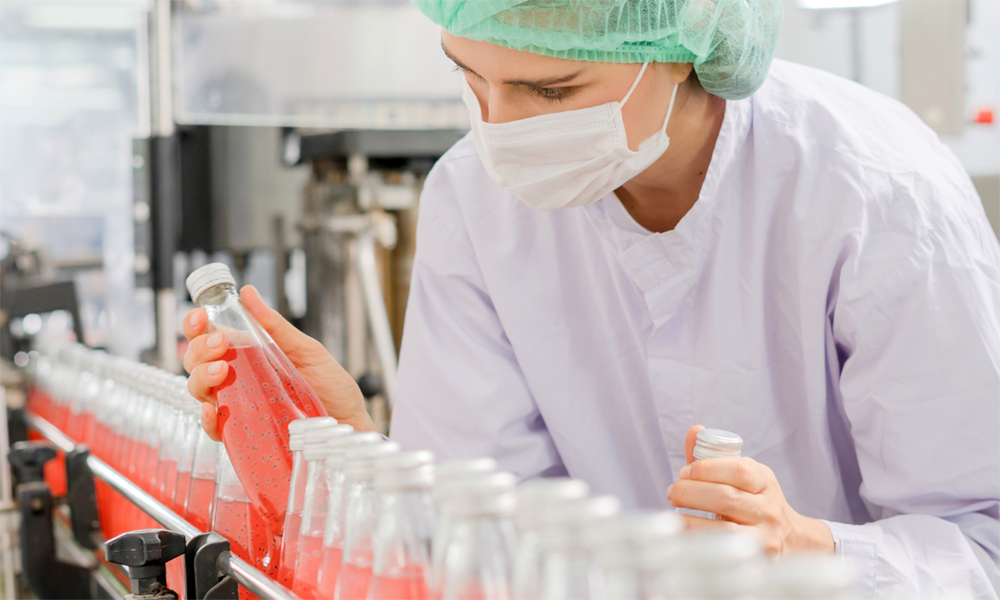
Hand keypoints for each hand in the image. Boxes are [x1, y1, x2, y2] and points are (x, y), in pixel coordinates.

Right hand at [183, 285, 375, 440]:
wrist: (350, 423)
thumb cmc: (332, 387)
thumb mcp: (307, 350)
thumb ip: (276, 326)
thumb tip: (248, 293)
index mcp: (249, 355)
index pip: (210, 337)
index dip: (196, 326)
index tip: (201, 316)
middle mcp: (238, 379)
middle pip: (196, 362)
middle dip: (199, 349)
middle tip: (220, 344)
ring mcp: (239, 405)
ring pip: (199, 390)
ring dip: (201, 377)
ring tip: (221, 370)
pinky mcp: (244, 432)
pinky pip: (214, 429)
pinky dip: (208, 419)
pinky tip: (214, 408)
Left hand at [666, 425, 833, 553]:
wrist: (791, 541)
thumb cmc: (754, 503)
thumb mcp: (743, 478)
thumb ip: (714, 457)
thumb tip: (694, 431)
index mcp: (765, 481)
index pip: (738, 469)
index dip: (704, 469)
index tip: (683, 473)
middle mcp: (769, 509)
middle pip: (726, 498)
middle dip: (690, 493)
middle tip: (672, 492)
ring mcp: (766, 538)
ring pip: (724, 530)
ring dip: (690, 521)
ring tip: (673, 516)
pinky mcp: (757, 562)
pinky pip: (722, 554)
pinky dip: (698, 545)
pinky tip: (684, 538)